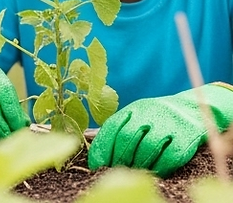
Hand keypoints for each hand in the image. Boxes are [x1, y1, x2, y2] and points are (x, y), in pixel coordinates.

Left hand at [89, 84, 232, 176]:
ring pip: (148, 147)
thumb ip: (118, 128)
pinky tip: (153, 173)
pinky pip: (170, 156)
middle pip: (128, 137)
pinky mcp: (186, 136)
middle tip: (114, 171)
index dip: (102, 147)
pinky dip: (160, 167)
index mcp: (134, 108)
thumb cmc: (157, 118)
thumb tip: (89, 141)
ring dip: (138, 164)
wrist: (192, 110)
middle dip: (118, 158)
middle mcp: (150, 113)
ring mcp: (169, 124)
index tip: (96, 165)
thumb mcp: (137, 116)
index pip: (112, 126)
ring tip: (132, 173)